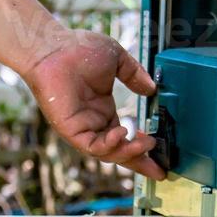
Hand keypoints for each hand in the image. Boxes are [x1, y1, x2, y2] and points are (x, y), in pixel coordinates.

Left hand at [22, 30, 163, 180]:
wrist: (54, 47)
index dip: (142, 150)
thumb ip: (134, 75)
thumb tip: (151, 89)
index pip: (125, 138)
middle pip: (119, 152)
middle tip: (159, 169)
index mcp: (103, 111)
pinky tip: (122, 133)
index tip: (161, 158)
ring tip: (146, 143)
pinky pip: (92, 146)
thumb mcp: (117, 61)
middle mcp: (93, 124)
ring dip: (128, 152)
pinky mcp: (70, 130)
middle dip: (139, 161)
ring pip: (108, 153)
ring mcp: (82, 128)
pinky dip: (109, 145)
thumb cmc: (78, 49)